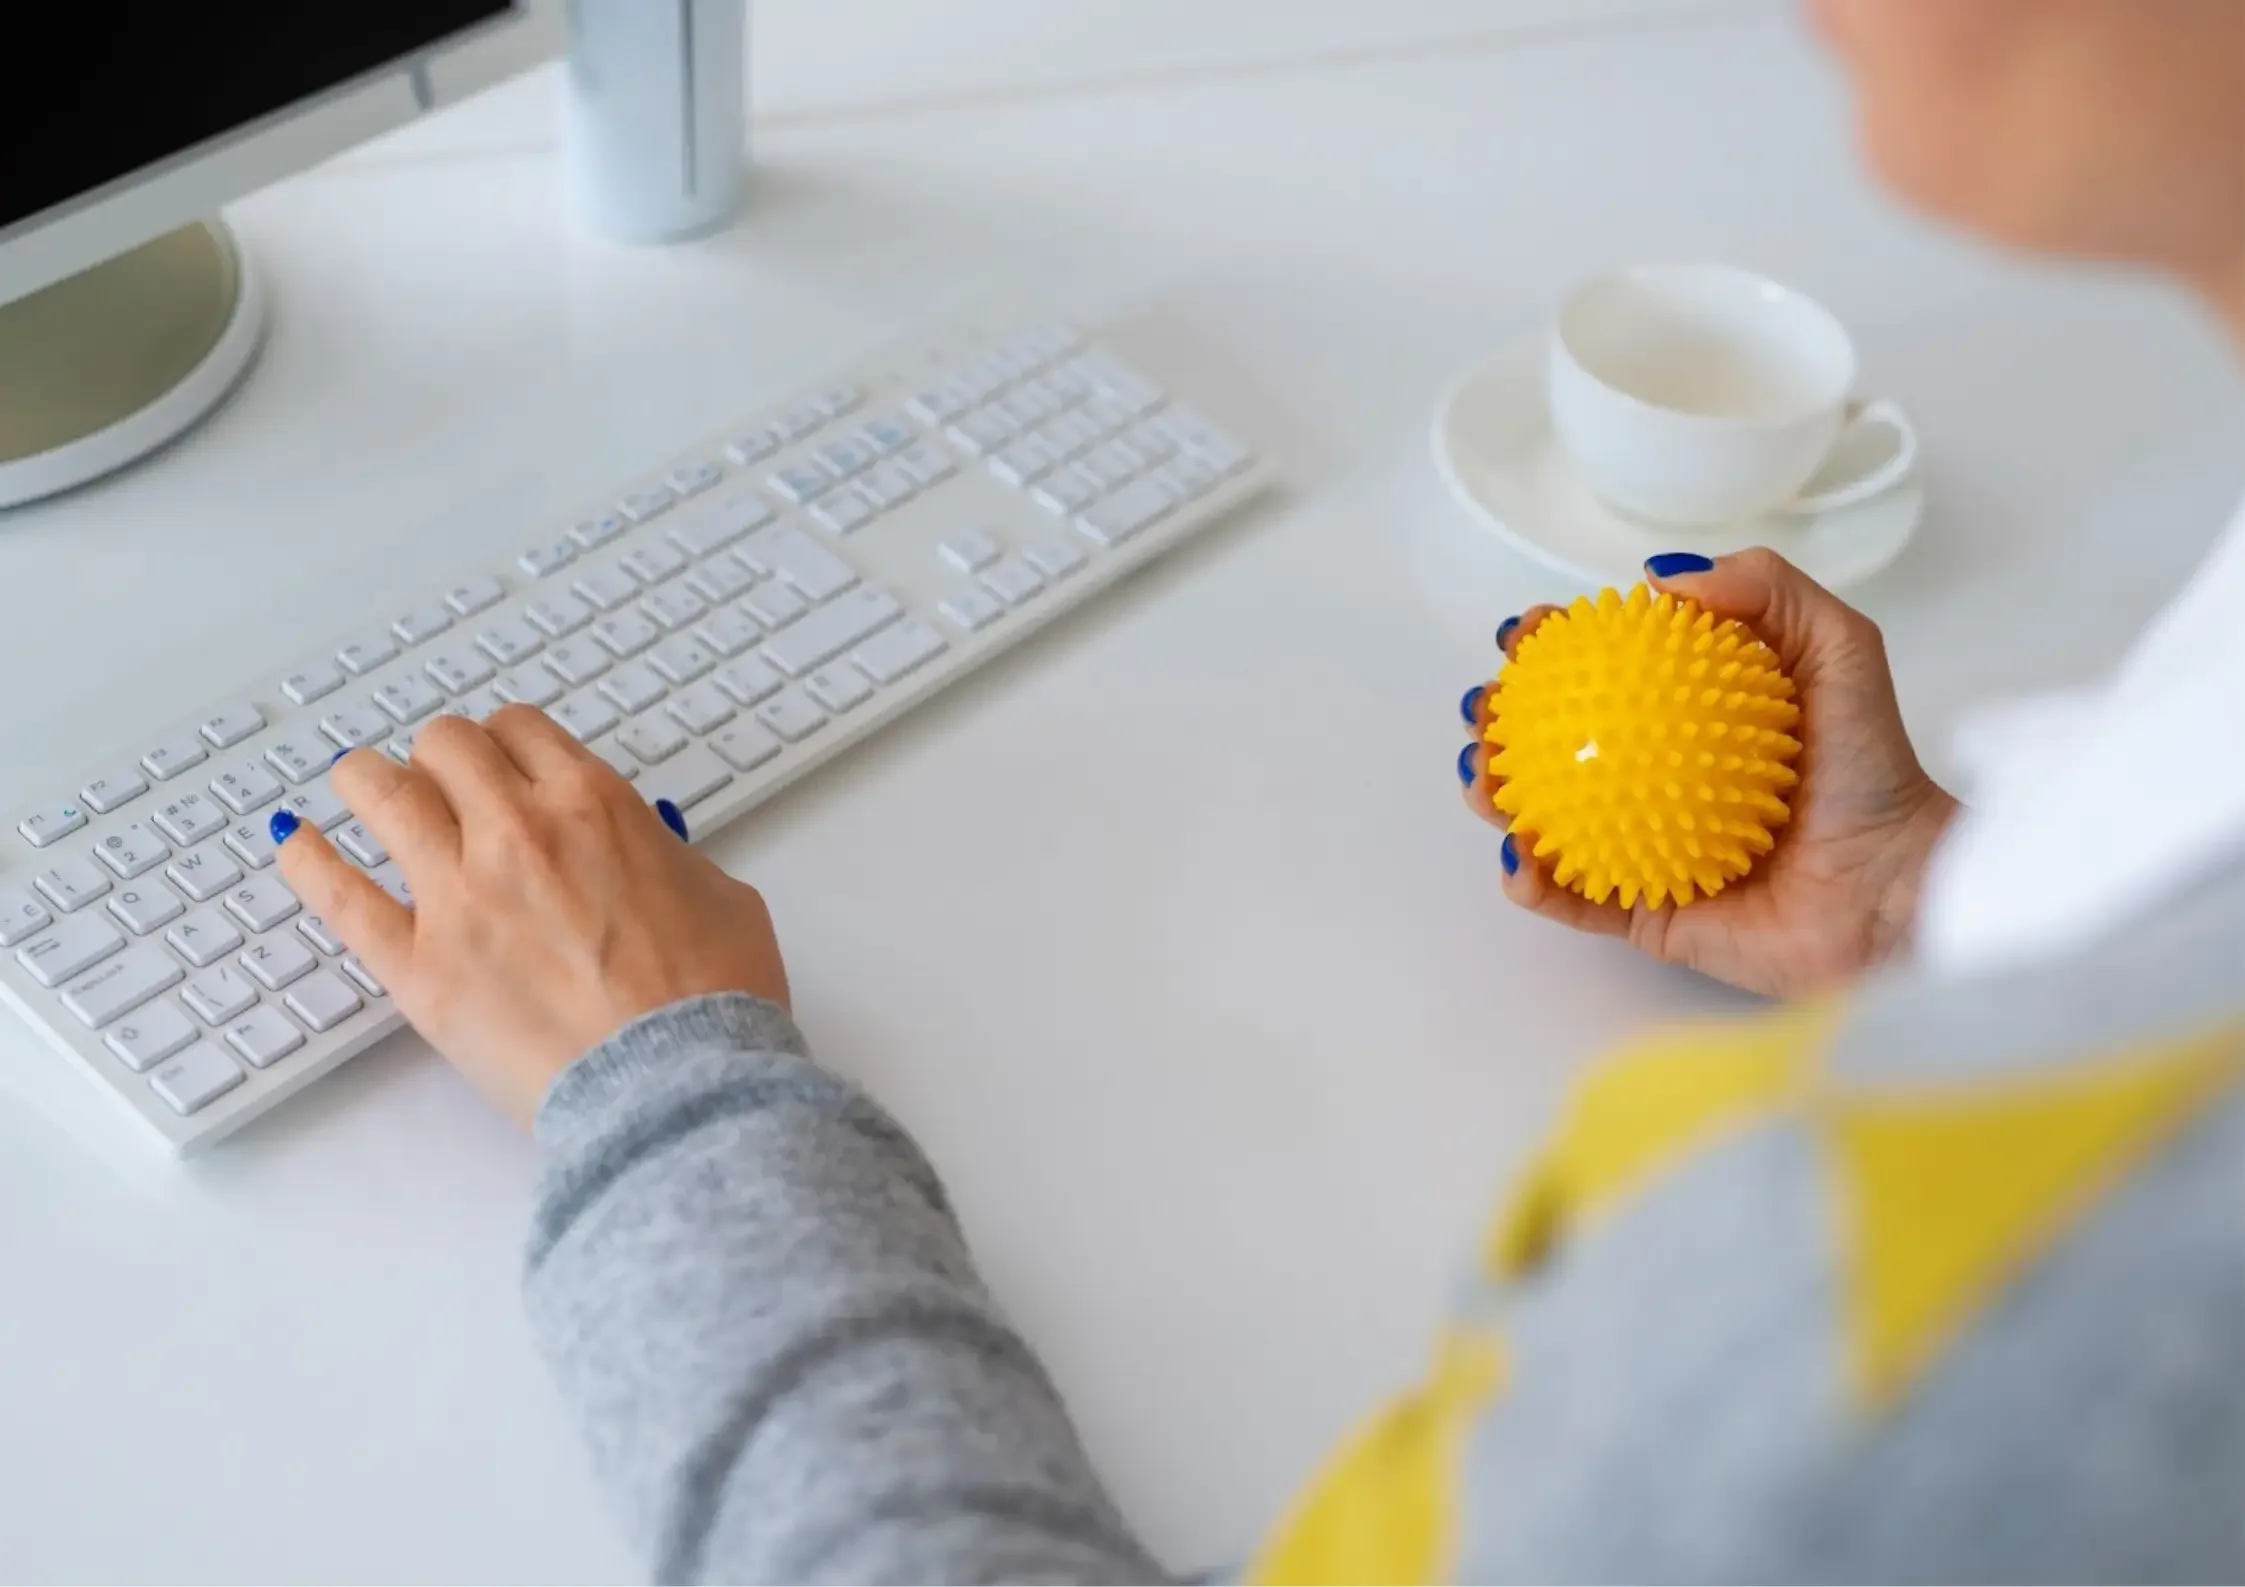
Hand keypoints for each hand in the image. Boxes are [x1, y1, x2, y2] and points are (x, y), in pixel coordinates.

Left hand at [275, 708, 788, 1125]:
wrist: (677, 1087)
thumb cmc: (714, 1001)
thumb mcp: (721, 894)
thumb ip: (667, 855)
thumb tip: (646, 853)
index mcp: (594, 804)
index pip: (520, 729)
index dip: (508, 743)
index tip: (503, 763)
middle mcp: (518, 833)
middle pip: (445, 746)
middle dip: (444, 759)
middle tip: (445, 785)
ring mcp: (458, 897)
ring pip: (378, 792)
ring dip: (367, 781)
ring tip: (362, 790)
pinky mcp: (419, 968)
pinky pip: (338, 896)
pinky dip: (307, 862)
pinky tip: (294, 845)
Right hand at [1459, 550, 1957, 998]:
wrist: (1896, 889)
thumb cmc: (1876, 772)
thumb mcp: (1839, 648)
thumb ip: (1766, 591)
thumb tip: (1662, 580)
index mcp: (1695, 716)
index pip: (1608, 670)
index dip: (1555, 647)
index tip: (1528, 634)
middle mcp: (1663, 777)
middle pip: (1558, 742)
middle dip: (1502, 720)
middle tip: (1486, 708)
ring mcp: (1648, 847)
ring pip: (1548, 819)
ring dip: (1496, 796)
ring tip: (1482, 778)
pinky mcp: (1648, 915)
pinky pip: (1576, 900)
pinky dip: (1534, 881)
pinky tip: (1517, 857)